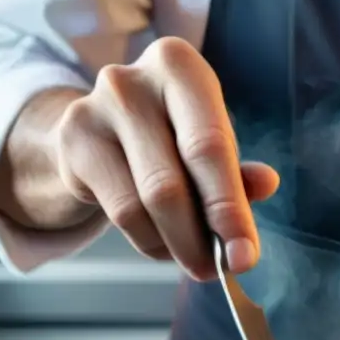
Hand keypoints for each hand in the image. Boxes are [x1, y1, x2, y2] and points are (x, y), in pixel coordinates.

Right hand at [53, 37, 278, 279]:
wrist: (98, 130)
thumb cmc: (172, 136)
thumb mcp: (210, 144)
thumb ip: (237, 170)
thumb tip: (266, 184)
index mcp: (180, 68)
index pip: (210, 147)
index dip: (229, 207)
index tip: (246, 255)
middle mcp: (133, 82)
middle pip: (172, 180)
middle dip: (202, 237)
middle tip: (221, 271)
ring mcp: (95, 109)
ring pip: (144, 203)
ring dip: (177, 245)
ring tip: (196, 259)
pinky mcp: (73, 143)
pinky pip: (121, 212)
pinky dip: (151, 241)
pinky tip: (165, 245)